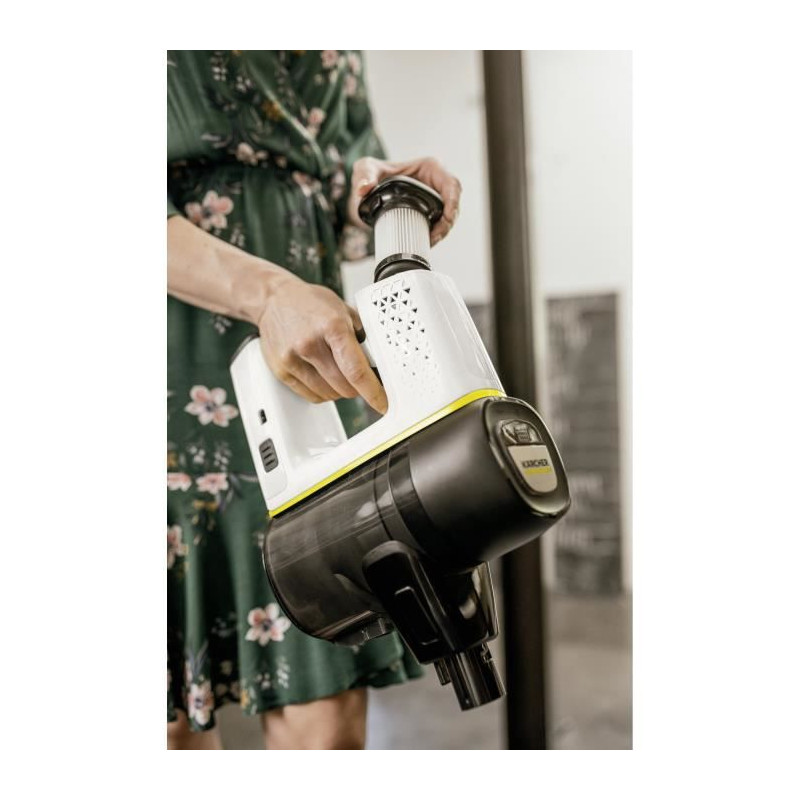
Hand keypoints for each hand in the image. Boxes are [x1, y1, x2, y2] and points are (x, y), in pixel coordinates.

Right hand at [257, 272, 387, 413]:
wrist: (273, 299)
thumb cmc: (311, 303)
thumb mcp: (343, 309)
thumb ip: (362, 334)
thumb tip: (379, 362)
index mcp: (332, 327)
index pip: (356, 370)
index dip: (373, 392)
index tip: (383, 403)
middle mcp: (310, 344)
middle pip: (344, 387)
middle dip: (358, 389)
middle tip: (359, 379)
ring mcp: (293, 358)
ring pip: (328, 395)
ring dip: (340, 391)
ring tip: (338, 373)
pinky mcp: (281, 370)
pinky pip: (311, 396)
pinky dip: (323, 393)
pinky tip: (323, 377)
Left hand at [348, 156, 461, 244]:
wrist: (369, 188)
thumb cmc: (372, 172)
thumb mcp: (366, 168)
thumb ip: (364, 175)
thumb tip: (364, 189)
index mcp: (430, 167)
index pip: (451, 184)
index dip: (453, 202)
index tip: (446, 218)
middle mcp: (436, 182)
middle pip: (453, 204)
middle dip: (448, 222)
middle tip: (434, 237)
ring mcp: (435, 197)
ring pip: (448, 216)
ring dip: (442, 231)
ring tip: (429, 242)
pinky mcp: (430, 211)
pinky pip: (439, 224)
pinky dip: (435, 234)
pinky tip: (426, 242)